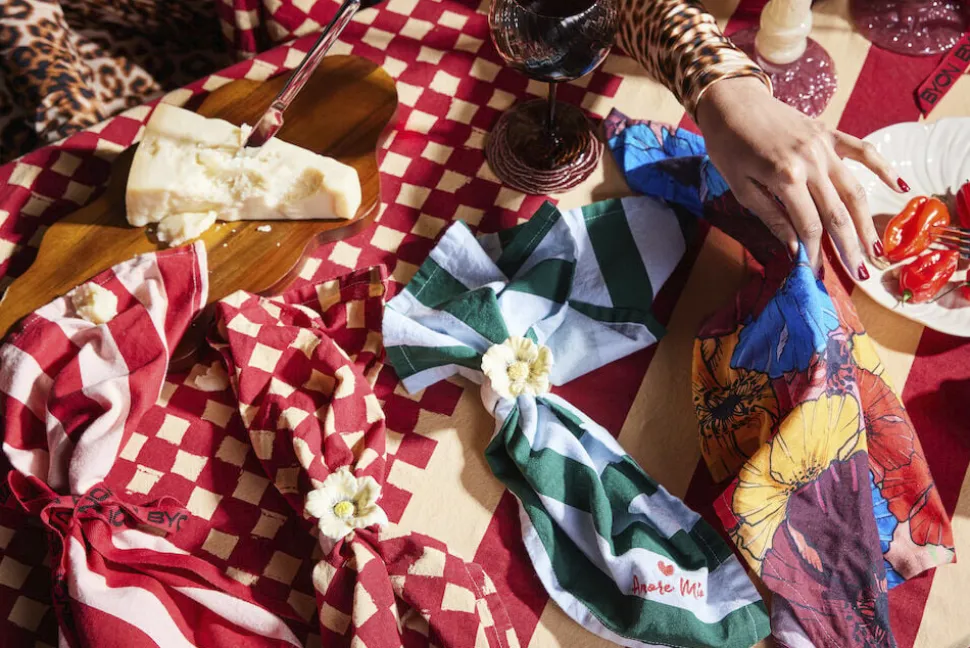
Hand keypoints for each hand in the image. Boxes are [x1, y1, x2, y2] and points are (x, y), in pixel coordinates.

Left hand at [695, 77, 905, 278]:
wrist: (733, 103)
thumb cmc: (729, 147)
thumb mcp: (740, 188)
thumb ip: (771, 217)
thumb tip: (794, 247)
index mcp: (786, 177)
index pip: (809, 225)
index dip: (814, 252)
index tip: (816, 271)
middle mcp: (811, 162)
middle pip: (837, 212)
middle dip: (848, 246)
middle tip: (858, 272)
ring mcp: (824, 146)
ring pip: (854, 189)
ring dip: (866, 221)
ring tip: (875, 248)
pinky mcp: (829, 134)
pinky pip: (862, 151)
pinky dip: (882, 168)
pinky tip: (898, 187)